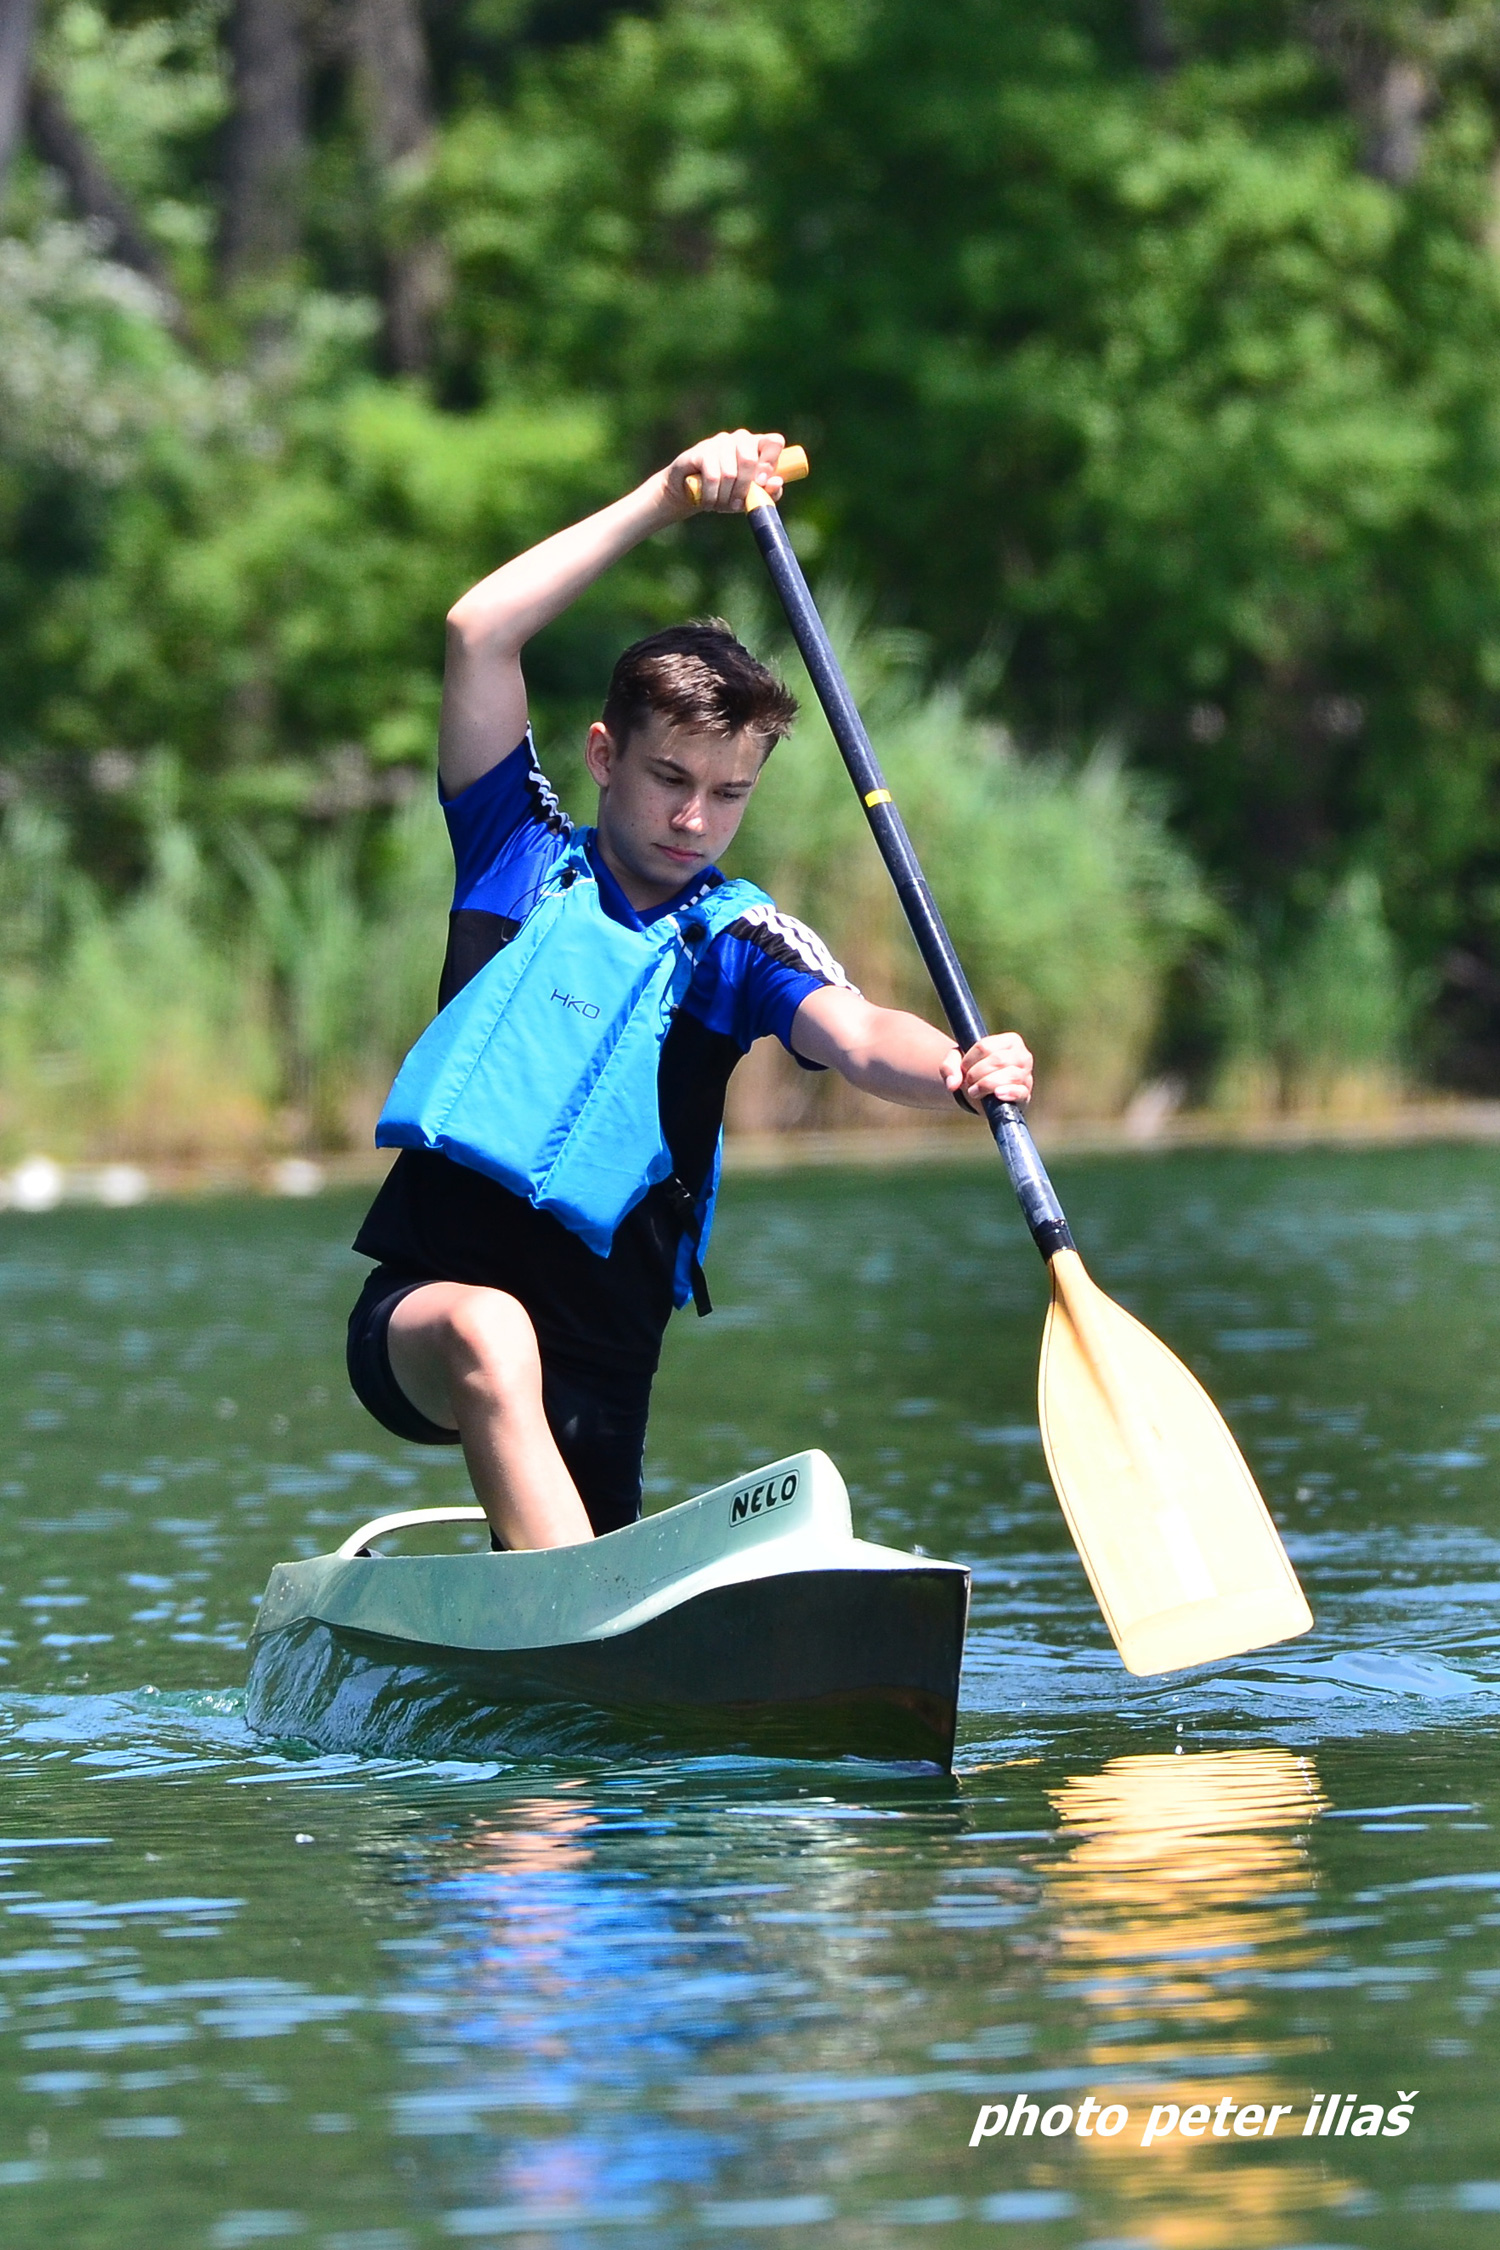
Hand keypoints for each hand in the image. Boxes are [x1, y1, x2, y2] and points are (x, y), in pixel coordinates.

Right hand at [661, 428, 786, 517]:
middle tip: (737, 504)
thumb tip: (776, 482)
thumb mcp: (751, 497)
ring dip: (725, 497)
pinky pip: (712, 477)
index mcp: (758, 446)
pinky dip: (712, 496)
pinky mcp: (701, 451)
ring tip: (719, 506)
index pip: (775, 442)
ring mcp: (720, 442)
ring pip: (729, 473)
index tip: (761, 483)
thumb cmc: (729, 494)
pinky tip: (709, 503)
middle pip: (749, 459)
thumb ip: (769, 493)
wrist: (692, 494)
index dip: (770, 462)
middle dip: (743, 488)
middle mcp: (741, 438)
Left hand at [941, 1031, 1033, 1110]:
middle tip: (967, 1082)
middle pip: (998, 1060)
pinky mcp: (1025, 1094)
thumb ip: (949, 1067)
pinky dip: (1009, 1092)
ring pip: (1010, 1075)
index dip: (969, 1059)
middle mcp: (1022, 1056)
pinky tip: (997, 1094)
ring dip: (987, 1084)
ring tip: (974, 1091)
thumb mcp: (956, 1063)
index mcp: (1010, 1041)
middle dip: (977, 1073)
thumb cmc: (973, 1070)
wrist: (982, 1092)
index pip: (986, 1046)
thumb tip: (952, 1084)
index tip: (963, 1067)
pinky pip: (1021, 1092)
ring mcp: (1026, 1075)